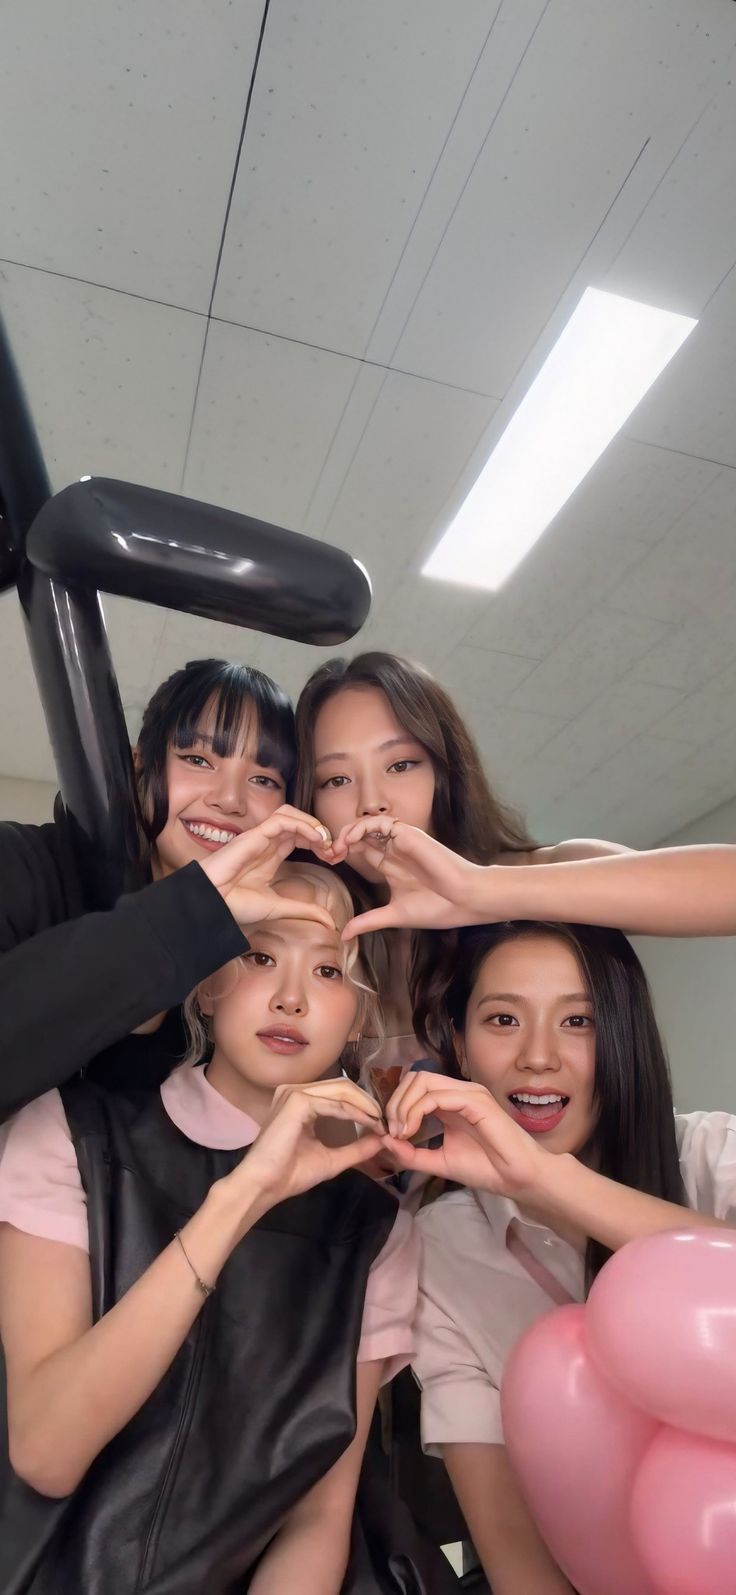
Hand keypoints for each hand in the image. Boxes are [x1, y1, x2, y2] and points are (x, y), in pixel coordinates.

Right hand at [199, 806, 335, 927]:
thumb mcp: (280, 908)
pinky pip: (282, 819)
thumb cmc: (236, 905)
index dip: (320, 843)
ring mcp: (260, 837)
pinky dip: (302, 824)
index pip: (300, 837)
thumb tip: (330, 921)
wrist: (212, 905)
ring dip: (312, 823)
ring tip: (324, 841)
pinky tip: (315, 839)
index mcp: (271, 856)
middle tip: (334, 850)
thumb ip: (304, 910)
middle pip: (298, 822)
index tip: (333, 859)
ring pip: (290, 814)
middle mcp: (267, 843)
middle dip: (320, 832)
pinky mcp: (255, 834)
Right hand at [228, 1079, 386, 1216]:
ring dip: (364, 1105)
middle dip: (367, 1102)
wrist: (264, 1186)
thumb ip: (355, 1148)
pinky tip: (369, 1123)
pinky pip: (334, 1103)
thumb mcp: (331, 1159)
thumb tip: (382, 1140)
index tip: (383, 1124)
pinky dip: (355, 1112)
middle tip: (386, 1120)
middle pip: (343, 1086)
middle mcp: (296, 1093)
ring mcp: (295, 1094)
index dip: (363, 1105)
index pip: (339, 1093)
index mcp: (301, 1103)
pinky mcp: (297, 1102)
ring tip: (380, 1122)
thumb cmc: (290, 1174)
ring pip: (341, 1091)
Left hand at [331, 819, 486, 935]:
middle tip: (327, 853)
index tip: (328, 863)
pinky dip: (362, 827)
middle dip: (341, 842)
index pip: (361, 852)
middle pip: (361, 837)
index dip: (343, 854)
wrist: (465, 900)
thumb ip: (368, 921)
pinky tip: (351, 840)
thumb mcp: (394, 915)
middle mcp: (395, 852)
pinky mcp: (408, 834)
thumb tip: (344, 935)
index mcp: (392, 868)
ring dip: (348, 832)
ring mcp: (401, 842)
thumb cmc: (437, 909)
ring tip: (337, 847)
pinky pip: (381, 822)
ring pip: (368, 826)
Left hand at [382, 1072, 550, 1200]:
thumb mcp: (440, 1161)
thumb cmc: (486, 1169)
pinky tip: (411, 1131)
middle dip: (395, 1102)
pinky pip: (436, 1096)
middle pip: (414, 1078)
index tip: (388, 1133)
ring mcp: (468, 1093)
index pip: (414, 1086)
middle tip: (392, 1131)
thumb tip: (383, 1140)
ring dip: (403, 1105)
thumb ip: (412, 1154)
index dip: (395, 1105)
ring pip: (422, 1081)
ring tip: (401, 1132)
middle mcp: (458, 1092)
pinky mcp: (475, 1100)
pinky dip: (416, 1111)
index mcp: (450, 1102)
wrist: (517, 1178)